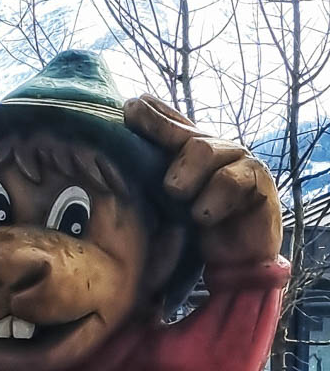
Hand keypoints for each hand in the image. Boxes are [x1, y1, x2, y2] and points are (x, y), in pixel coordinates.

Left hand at [124, 94, 281, 267]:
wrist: (238, 264)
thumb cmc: (199, 235)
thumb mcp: (167, 209)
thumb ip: (149, 185)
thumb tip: (112, 168)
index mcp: (192, 154)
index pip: (173, 125)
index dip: (153, 115)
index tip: (129, 106)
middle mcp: (216, 151)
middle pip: (186, 133)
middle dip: (160, 130)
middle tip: (139, 134)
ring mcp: (239, 163)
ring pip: (206, 149)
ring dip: (186, 173)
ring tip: (176, 194)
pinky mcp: (258, 182)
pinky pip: (230, 180)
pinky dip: (211, 200)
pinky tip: (204, 216)